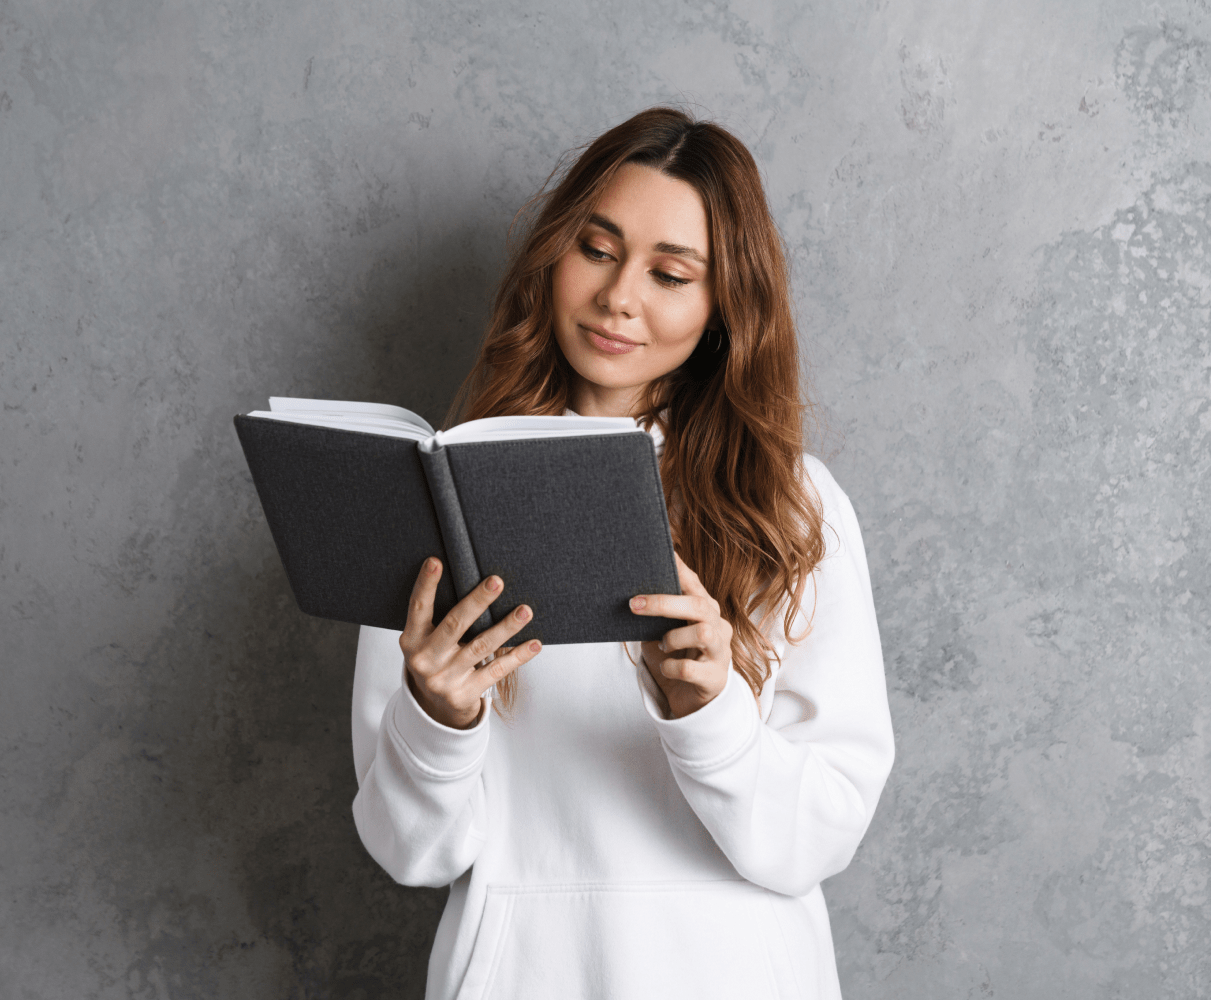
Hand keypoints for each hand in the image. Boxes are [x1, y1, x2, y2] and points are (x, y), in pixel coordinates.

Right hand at [400, 557, 541, 728]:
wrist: (435, 706)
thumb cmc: (436, 657)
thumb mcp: (426, 639)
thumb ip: (439, 616)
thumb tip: (473, 580)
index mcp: (412, 639)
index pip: (418, 608)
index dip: (425, 585)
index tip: (435, 561)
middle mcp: (425, 659)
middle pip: (455, 625)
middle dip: (477, 602)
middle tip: (496, 581)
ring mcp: (445, 678)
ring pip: (481, 647)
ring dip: (506, 627)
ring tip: (525, 611)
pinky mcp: (465, 693)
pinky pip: (496, 670)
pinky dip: (517, 656)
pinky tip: (534, 644)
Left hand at [630, 552, 733, 718]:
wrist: (694, 700)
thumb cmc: (676, 658)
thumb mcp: (664, 632)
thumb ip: (655, 615)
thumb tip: (629, 597)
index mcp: (705, 609)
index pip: (694, 583)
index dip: (679, 568)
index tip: (662, 554)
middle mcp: (718, 625)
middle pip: (698, 605)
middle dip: (664, 603)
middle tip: (634, 604)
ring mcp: (720, 651)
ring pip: (702, 632)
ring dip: (673, 638)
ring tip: (663, 644)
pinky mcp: (715, 677)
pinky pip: (689, 668)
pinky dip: (670, 667)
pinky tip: (666, 667)